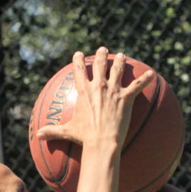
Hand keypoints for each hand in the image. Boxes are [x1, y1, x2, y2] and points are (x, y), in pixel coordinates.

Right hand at [36, 48, 153, 152]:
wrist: (102, 141)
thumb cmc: (84, 137)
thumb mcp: (67, 132)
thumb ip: (52, 131)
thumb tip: (37, 136)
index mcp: (84, 90)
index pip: (79, 69)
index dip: (79, 60)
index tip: (79, 54)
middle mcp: (98, 86)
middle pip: (100, 65)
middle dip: (102, 55)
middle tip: (103, 50)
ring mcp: (113, 90)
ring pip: (118, 70)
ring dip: (120, 62)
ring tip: (122, 56)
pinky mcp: (126, 98)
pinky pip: (138, 85)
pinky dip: (146, 79)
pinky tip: (153, 74)